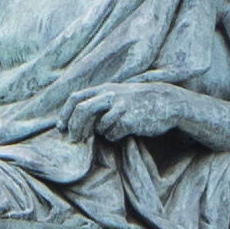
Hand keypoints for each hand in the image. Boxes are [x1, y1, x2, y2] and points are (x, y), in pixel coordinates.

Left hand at [62, 81, 208, 145]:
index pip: (76, 98)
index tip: (62, 128)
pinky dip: (116, 136)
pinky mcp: (130, 120)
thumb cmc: (140, 101)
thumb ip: (99, 101)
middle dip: (75, 128)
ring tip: (116, 128)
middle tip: (74, 140)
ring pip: (100, 127)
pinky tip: (128, 129)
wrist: (168, 102)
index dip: (65, 114)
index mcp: (105, 88)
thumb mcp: (118, 94)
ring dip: (104, 132)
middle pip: (82, 111)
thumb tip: (76, 120)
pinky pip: (113, 134)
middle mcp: (111, 95)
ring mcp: (121, 107)